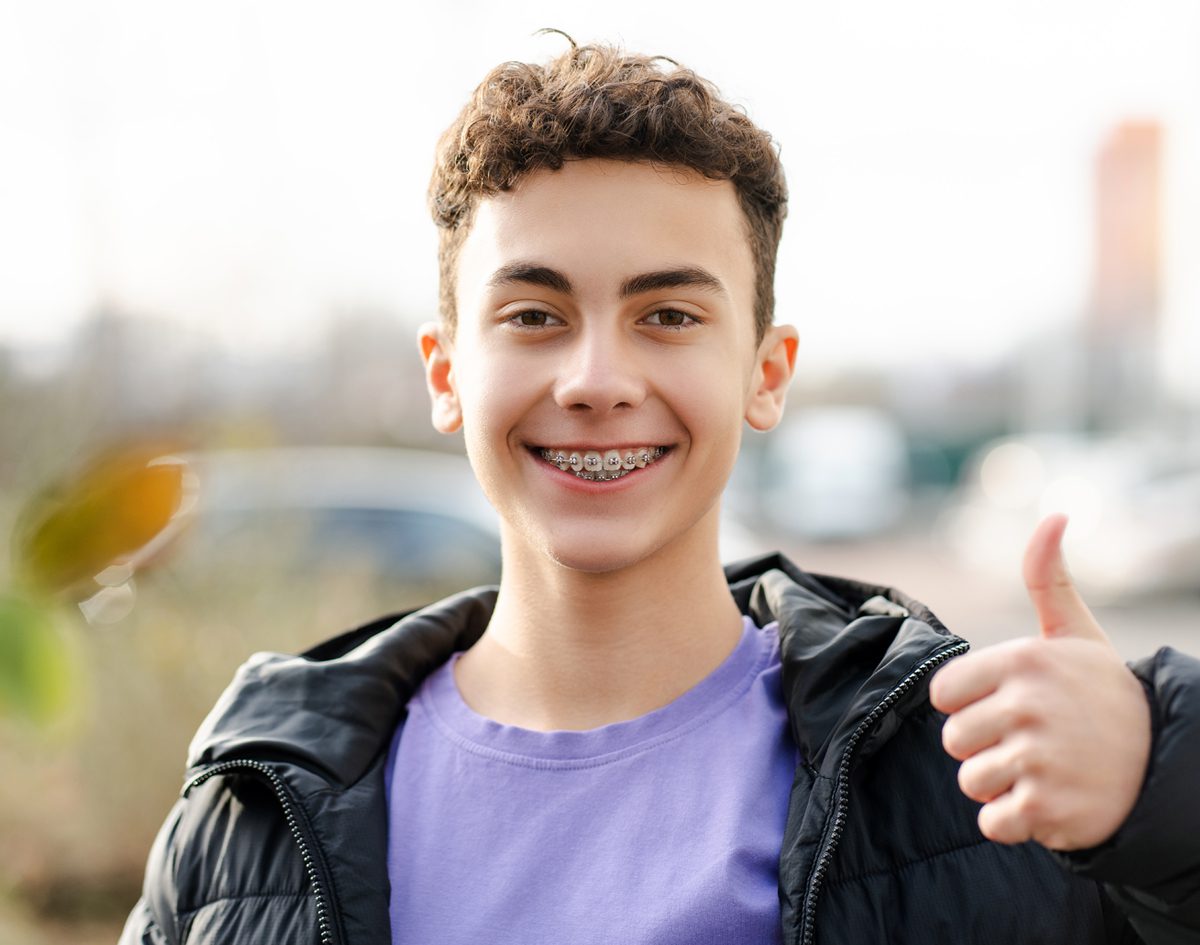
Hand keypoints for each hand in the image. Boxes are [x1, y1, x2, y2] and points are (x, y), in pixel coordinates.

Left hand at [928, 514, 1151, 850]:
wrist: (1168, 765)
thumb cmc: (1104, 696)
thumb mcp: (1077, 634)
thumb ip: (1048, 578)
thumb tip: (1055, 514)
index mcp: (1023, 660)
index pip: (944, 692)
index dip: (968, 704)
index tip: (1006, 704)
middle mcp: (1028, 706)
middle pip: (953, 741)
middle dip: (985, 747)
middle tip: (1033, 742)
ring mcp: (1039, 759)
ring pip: (971, 781)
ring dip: (1001, 785)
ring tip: (1045, 770)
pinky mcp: (1047, 809)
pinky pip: (992, 822)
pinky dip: (1015, 822)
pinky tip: (1050, 801)